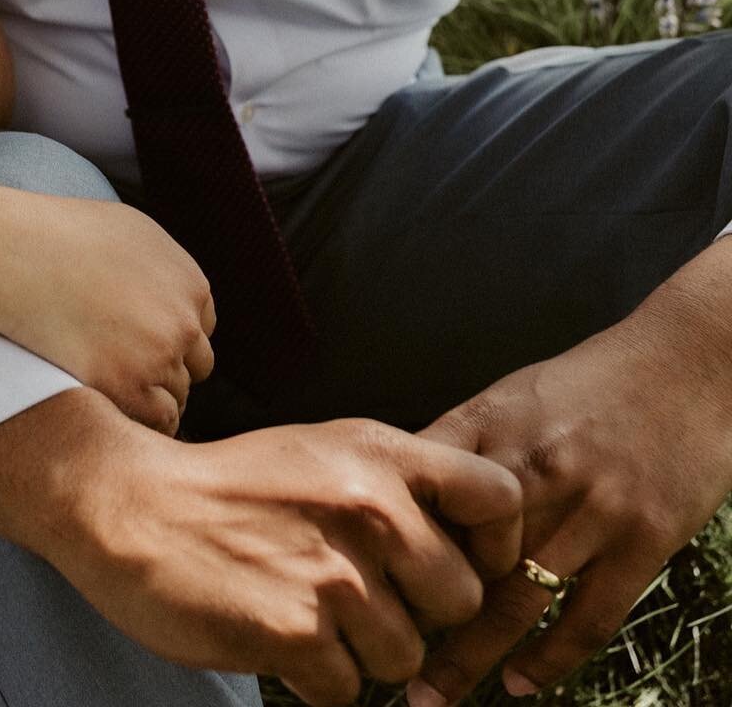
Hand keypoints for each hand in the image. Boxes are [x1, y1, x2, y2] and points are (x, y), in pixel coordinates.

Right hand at [0, 193, 216, 431]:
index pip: (200, 327)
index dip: (171, 335)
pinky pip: (159, 420)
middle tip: (128, 365)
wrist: (18, 257)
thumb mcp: (131, 231)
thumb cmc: (62, 236)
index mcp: (189, 282)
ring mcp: (159, 357)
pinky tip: (117, 407)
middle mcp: (183, 321)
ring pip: (177, 394)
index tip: (142, 339)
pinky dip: (143, 419)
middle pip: (196, 363)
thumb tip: (171, 290)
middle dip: (168, 365)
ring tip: (111, 385)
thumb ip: (163, 266)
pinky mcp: (128, 388)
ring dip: (151, 393)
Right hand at [44, 409, 521, 704]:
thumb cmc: (225, 486)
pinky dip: (314, 679)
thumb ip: (389, 488)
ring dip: (360, 652)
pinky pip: (346, 692)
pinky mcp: (297, 631)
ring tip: (305, 610)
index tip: (462, 562)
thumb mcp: (318, 452)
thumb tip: (459, 549)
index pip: (498, 497)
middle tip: (356, 597)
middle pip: (460, 601)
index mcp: (378, 453)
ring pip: (404, 658)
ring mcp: (335, 572)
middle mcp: (369, 507)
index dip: (496, 544)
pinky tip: (275, 633)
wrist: (128, 505)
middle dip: (415, 615)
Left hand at [409, 302, 731, 704]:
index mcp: (491, 427)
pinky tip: (521, 684)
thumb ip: (461, 447)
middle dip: (420, 617)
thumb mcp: (511, 396)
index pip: (422, 493)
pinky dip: (553, 658)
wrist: (684, 366)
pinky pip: (591, 615)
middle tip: (386, 665)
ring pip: (519, 598)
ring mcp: (591, 508)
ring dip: (473, 656)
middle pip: (463, 558)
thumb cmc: (589, 382)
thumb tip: (403, 493)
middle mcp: (534, 469)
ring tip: (433, 695)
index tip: (356, 588)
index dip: (386, 543)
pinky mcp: (643, 540)